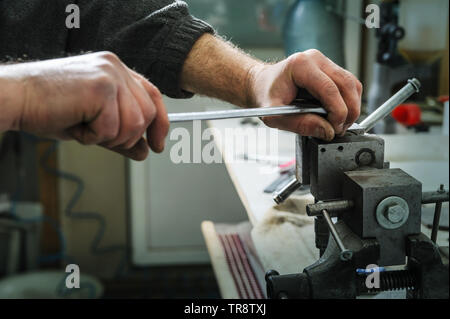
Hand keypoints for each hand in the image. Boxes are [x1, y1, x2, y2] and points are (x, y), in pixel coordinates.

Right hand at [2, 52, 168, 159]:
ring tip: (84, 126)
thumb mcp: (93, 122)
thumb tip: (145, 150)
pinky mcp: (100, 87)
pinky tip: (75, 124)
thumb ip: (122, 134)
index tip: (158, 144)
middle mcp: (115, 67)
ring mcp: (109, 75)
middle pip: (147, 114)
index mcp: (115, 69)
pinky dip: (92, 136)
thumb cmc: (49, 107)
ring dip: (109, 137)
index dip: (160, 123)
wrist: (15, 98)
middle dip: (127, 136)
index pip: (153, 95)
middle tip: (100, 135)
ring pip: (134, 124)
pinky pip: (112, 128)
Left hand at [250, 49, 361, 139]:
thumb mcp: (274, 116)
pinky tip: (338, 114)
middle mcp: (315, 59)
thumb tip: (327, 130)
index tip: (335, 128)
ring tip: (340, 124)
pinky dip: (348, 101)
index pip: (330, 89)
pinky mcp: (329, 69)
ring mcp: (324, 62)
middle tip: (340, 129)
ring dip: (351, 107)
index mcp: (301, 66)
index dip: (338, 112)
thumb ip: (300, 124)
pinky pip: (348, 85)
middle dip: (348, 111)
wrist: (260, 85)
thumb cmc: (265, 96)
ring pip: (352, 84)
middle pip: (346, 85)